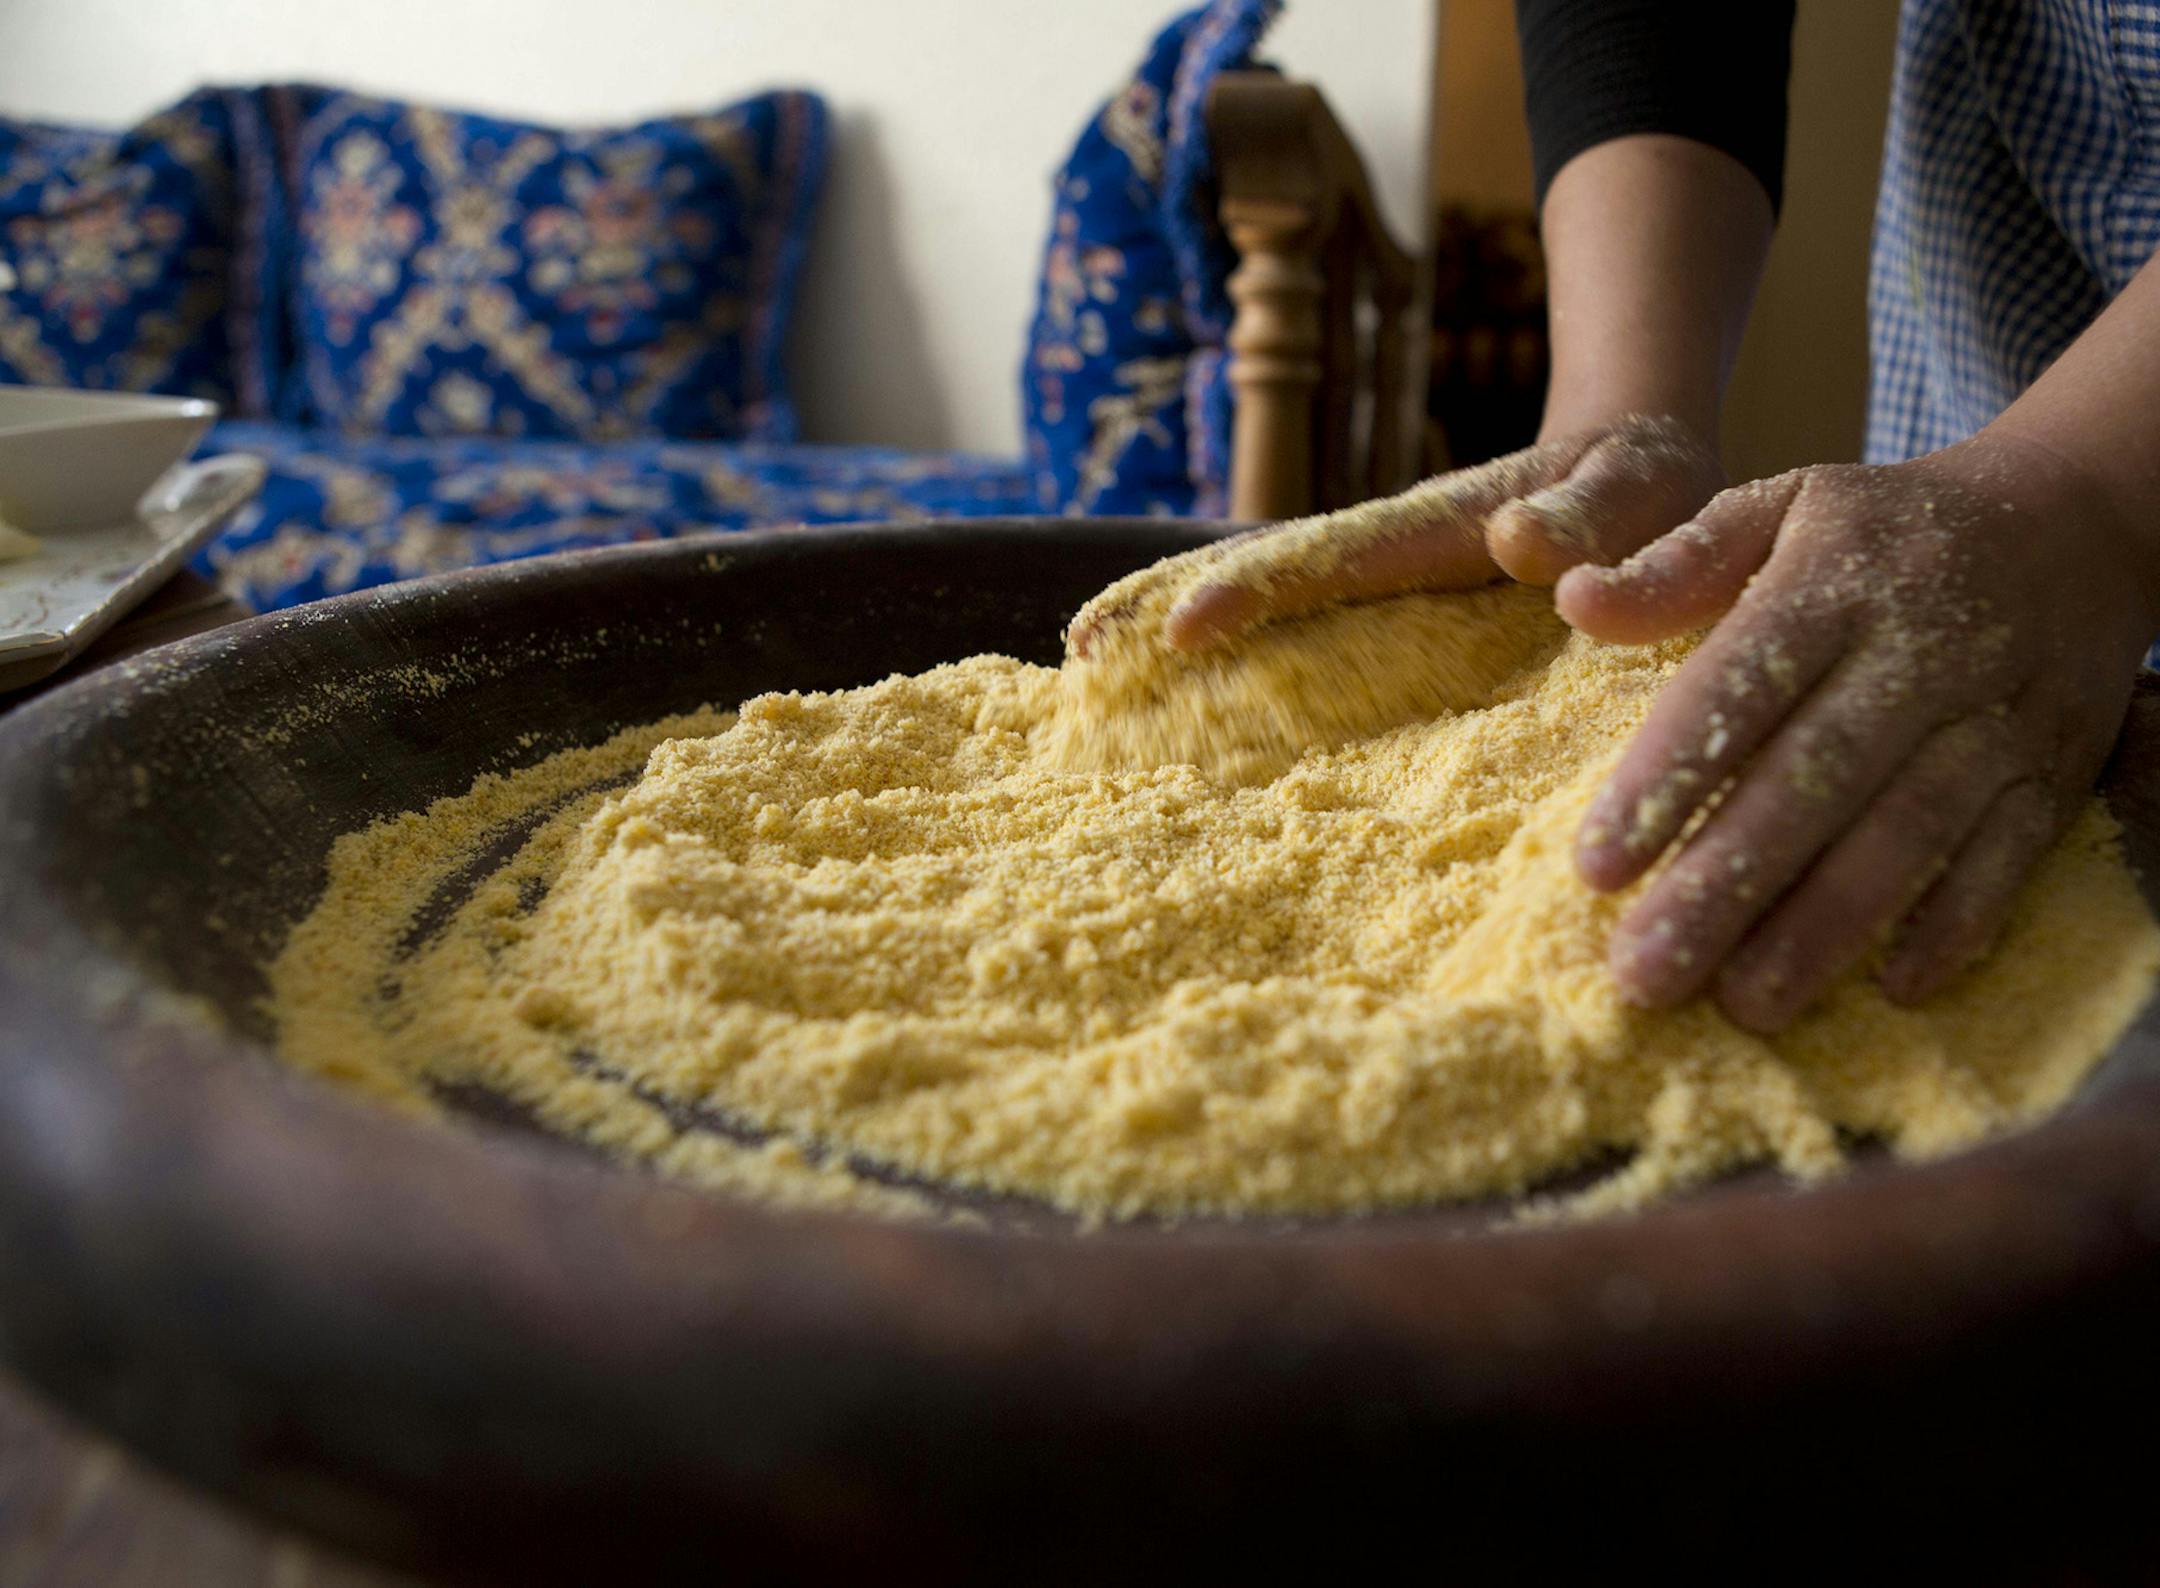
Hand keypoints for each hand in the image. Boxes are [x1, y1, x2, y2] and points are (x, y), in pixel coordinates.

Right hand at [1067, 414, 1723, 656]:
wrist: (1638, 455)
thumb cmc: (1647, 479)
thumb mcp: (1638, 487)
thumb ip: (1586, 516)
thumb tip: (1517, 550)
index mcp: (1435, 527)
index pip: (1330, 558)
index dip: (1254, 589)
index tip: (1181, 628)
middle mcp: (1386, 547)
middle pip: (1261, 568)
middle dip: (1168, 598)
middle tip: (1077, 650)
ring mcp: (1379, 576)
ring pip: (1264, 589)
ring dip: (1175, 616)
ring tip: (1090, 660)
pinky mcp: (1387, 604)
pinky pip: (1298, 620)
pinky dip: (1233, 639)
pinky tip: (1181, 684)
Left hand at [1568, 433, 2159, 1030]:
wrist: (2076, 515)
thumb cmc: (1886, 529)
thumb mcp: (1783, 506)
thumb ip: (1678, 562)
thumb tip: (1573, 601)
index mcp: (1834, 583)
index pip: (1738, 688)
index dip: (1668, 779)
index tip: (1595, 867)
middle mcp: (1920, 652)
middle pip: (1814, 781)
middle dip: (1726, 884)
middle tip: (1644, 973)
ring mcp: (1997, 716)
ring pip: (1908, 833)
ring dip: (1825, 926)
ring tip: (1743, 1004)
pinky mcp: (2057, 768)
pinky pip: (2012, 854)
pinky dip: (1959, 924)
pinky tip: (1894, 988)